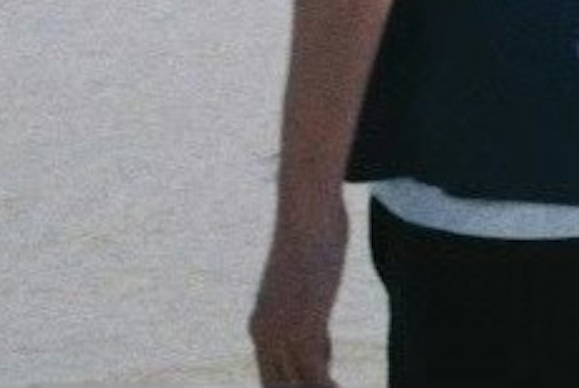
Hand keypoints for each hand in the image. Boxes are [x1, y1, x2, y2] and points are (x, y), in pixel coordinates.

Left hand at [248, 192, 351, 386]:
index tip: (320, 387)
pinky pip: (315, 378)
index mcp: (258, 326)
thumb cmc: (313, 237)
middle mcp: (263, 334)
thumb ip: (309, 320)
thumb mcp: (306, 289)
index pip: (269, 379)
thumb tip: (319, 346)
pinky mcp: (303, 326)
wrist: (307, 207)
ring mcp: (281, 332)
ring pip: (296, 387)